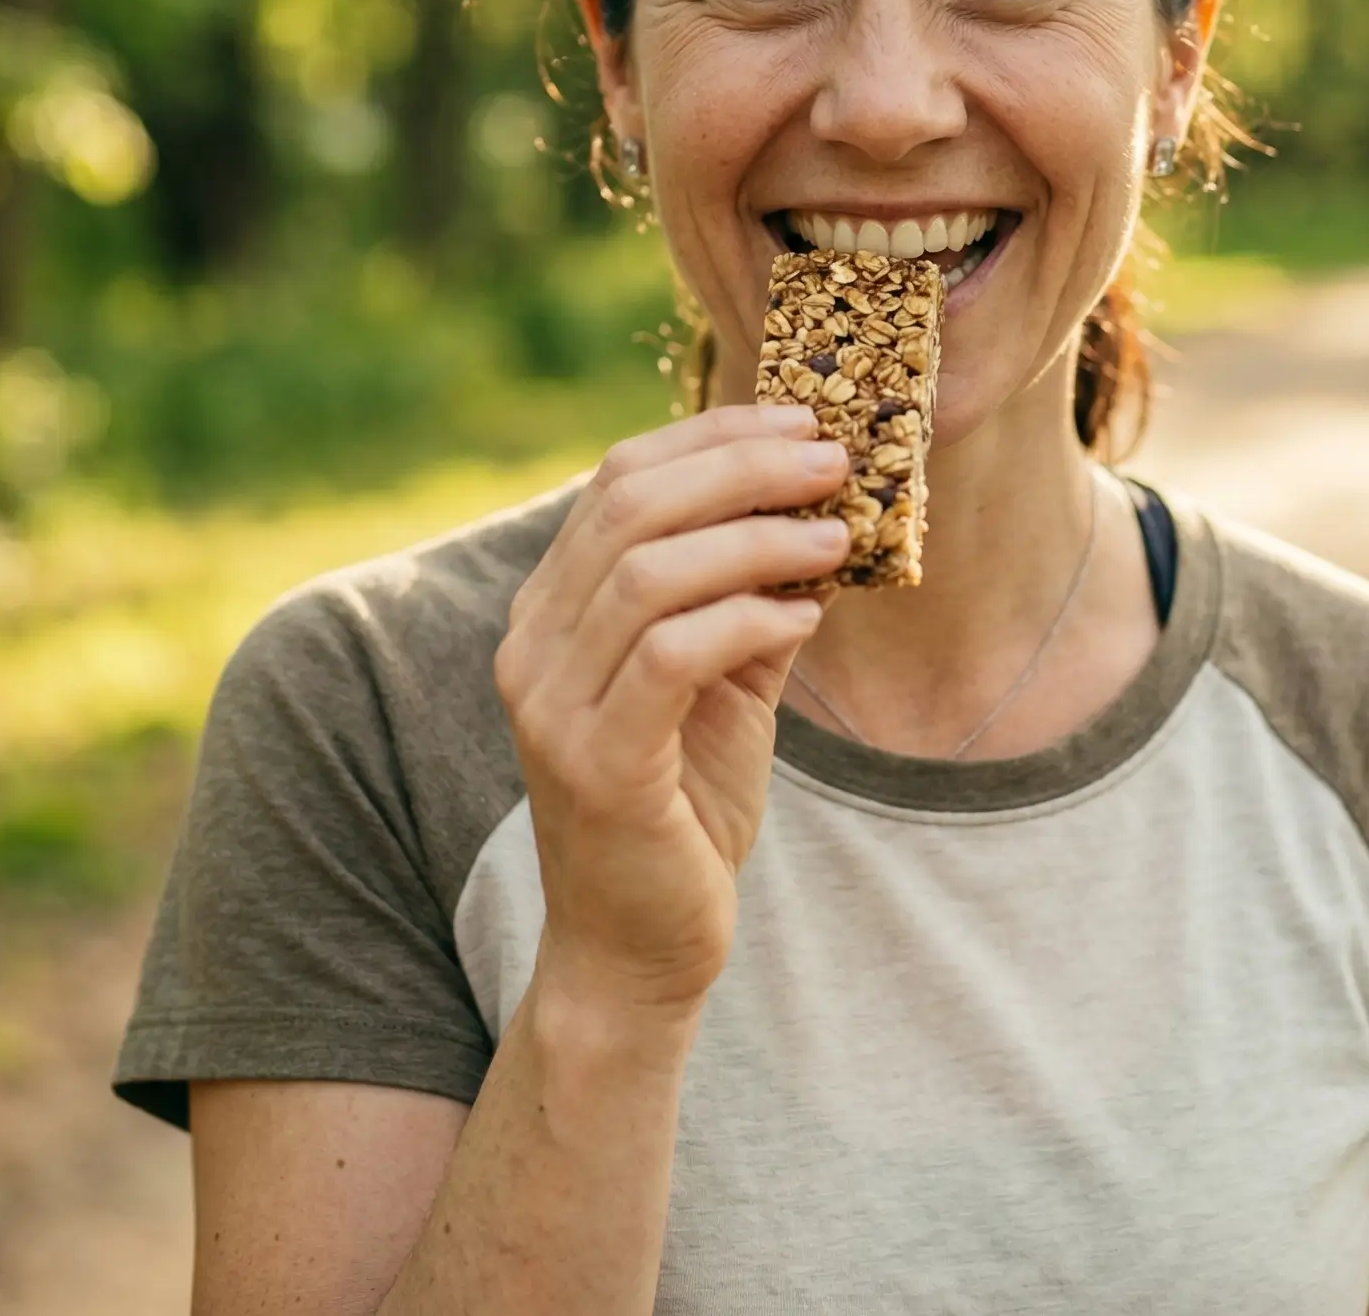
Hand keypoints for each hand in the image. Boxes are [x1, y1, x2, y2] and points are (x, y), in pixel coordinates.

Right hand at [494, 404, 849, 1018]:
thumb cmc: (685, 804)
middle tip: (833, 460)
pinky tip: (804, 616)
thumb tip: (823, 508)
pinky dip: (746, 618)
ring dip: (757, 537)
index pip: (618, 477)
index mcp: (554, 608)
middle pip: (629, 505)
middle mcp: (533, 643)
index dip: (713, 434)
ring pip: (648, 572)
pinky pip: (671, 655)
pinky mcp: (594, 763)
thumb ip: (753, 594)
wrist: (640, 949)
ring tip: (836, 534)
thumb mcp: (726, 678)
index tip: (801, 420)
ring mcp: (551, 704)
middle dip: (742, 466)